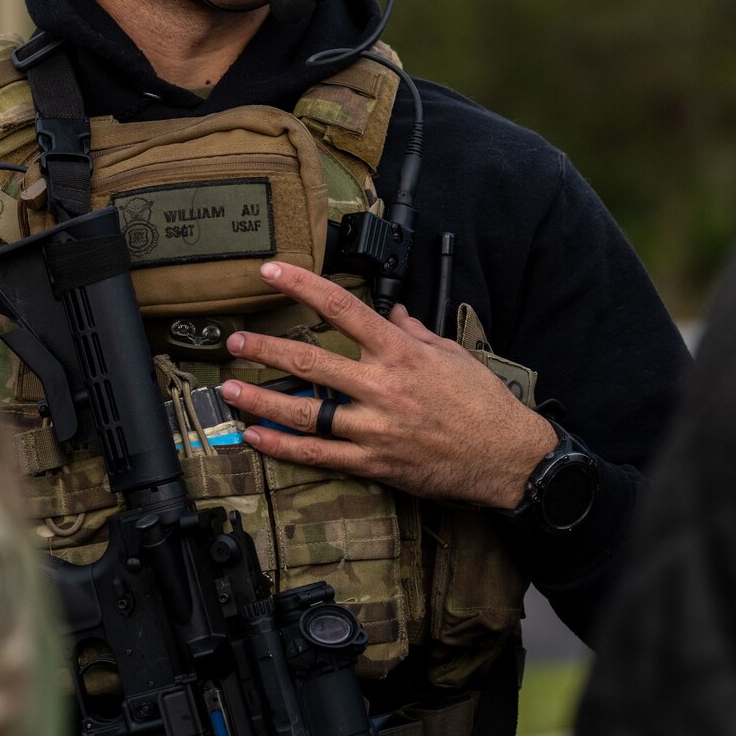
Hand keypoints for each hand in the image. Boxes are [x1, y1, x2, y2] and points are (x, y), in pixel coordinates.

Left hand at [219, 261, 558, 508]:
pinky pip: (319, 455)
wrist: (505, 457)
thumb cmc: (483, 404)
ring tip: (230, 390)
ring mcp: (375, 428)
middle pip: (311, 362)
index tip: (271, 272)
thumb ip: (416, 331)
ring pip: (306, 412)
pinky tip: (257, 438)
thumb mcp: (452, 354)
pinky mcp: (374, 463)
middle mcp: (382, 387)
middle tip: (234, 341)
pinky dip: (283, 447)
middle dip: (266, 350)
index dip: (302, 286)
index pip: (342, 308)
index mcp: (400, 352)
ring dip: (262, 400)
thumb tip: (395, 312)